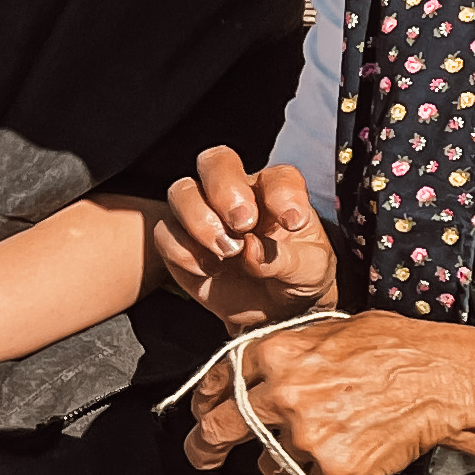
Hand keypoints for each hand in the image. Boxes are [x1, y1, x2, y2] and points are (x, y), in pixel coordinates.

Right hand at [155, 146, 337, 330]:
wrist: (273, 311)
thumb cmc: (296, 278)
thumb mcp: (310, 273)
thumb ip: (288, 260)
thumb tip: (253, 251)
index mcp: (276, 194)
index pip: (277, 177)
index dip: (283, 194)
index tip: (292, 223)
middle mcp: (237, 195)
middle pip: (216, 162)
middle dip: (225, 189)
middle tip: (244, 224)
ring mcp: (204, 214)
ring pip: (181, 192)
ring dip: (200, 220)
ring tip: (228, 252)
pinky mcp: (180, 243)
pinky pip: (165, 233)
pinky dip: (184, 252)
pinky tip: (209, 270)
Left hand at [180, 311, 462, 474]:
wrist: (442, 379)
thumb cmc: (396, 348)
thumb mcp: (331, 329)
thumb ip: (288, 350)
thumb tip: (260, 368)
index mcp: (277, 353)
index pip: (220, 380)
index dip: (206, 399)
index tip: (203, 410)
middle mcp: (283, 394)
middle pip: (221, 428)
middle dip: (204, 445)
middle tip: (202, 455)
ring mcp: (306, 436)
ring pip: (272, 463)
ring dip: (287, 458)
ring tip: (329, 438)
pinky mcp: (333, 469)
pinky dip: (328, 474)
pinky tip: (353, 449)